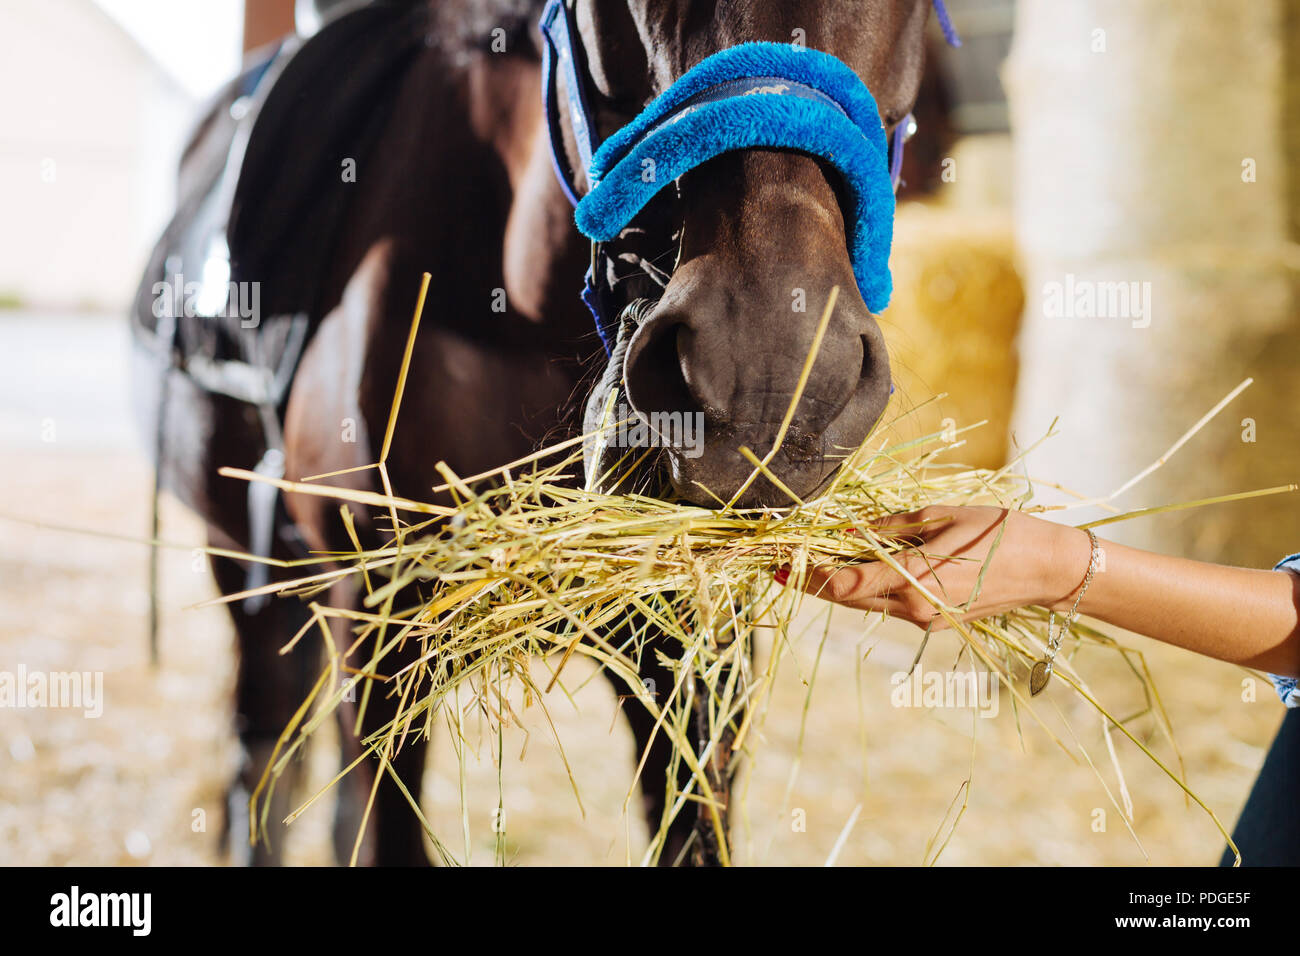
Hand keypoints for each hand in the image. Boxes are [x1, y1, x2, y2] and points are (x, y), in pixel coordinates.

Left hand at [776, 505, 1092, 628]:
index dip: (808, 575)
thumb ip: (891, 527)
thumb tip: (849, 532)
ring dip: (839, 586)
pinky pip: (891, 605)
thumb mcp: (941, 517)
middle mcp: (915, 608)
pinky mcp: (936, 623)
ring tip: (811, 563)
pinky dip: (869, 589)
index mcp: (914, 580)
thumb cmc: (999, 531)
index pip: (844, 584)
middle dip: (814, 582)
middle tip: (781, 566)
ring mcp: (926, 620)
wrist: (1048, 570)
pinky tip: (856, 569)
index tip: (780, 563)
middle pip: (848, 599)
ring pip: (867, 604)